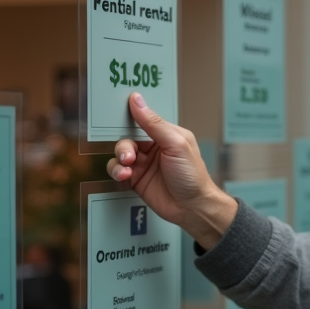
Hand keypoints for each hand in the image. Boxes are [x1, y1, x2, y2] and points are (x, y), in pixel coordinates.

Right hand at [107, 93, 237, 249]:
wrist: (192, 207)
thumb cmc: (192, 175)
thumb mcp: (176, 144)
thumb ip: (154, 123)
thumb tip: (137, 100)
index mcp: (166, 134)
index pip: (144, 118)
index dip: (131, 114)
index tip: (117, 108)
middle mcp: (153, 146)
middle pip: (128, 136)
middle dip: (124, 144)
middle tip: (129, 155)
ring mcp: (143, 163)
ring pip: (120, 152)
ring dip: (120, 157)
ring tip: (128, 166)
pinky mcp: (135, 179)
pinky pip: (117, 169)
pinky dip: (117, 170)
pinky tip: (125, 176)